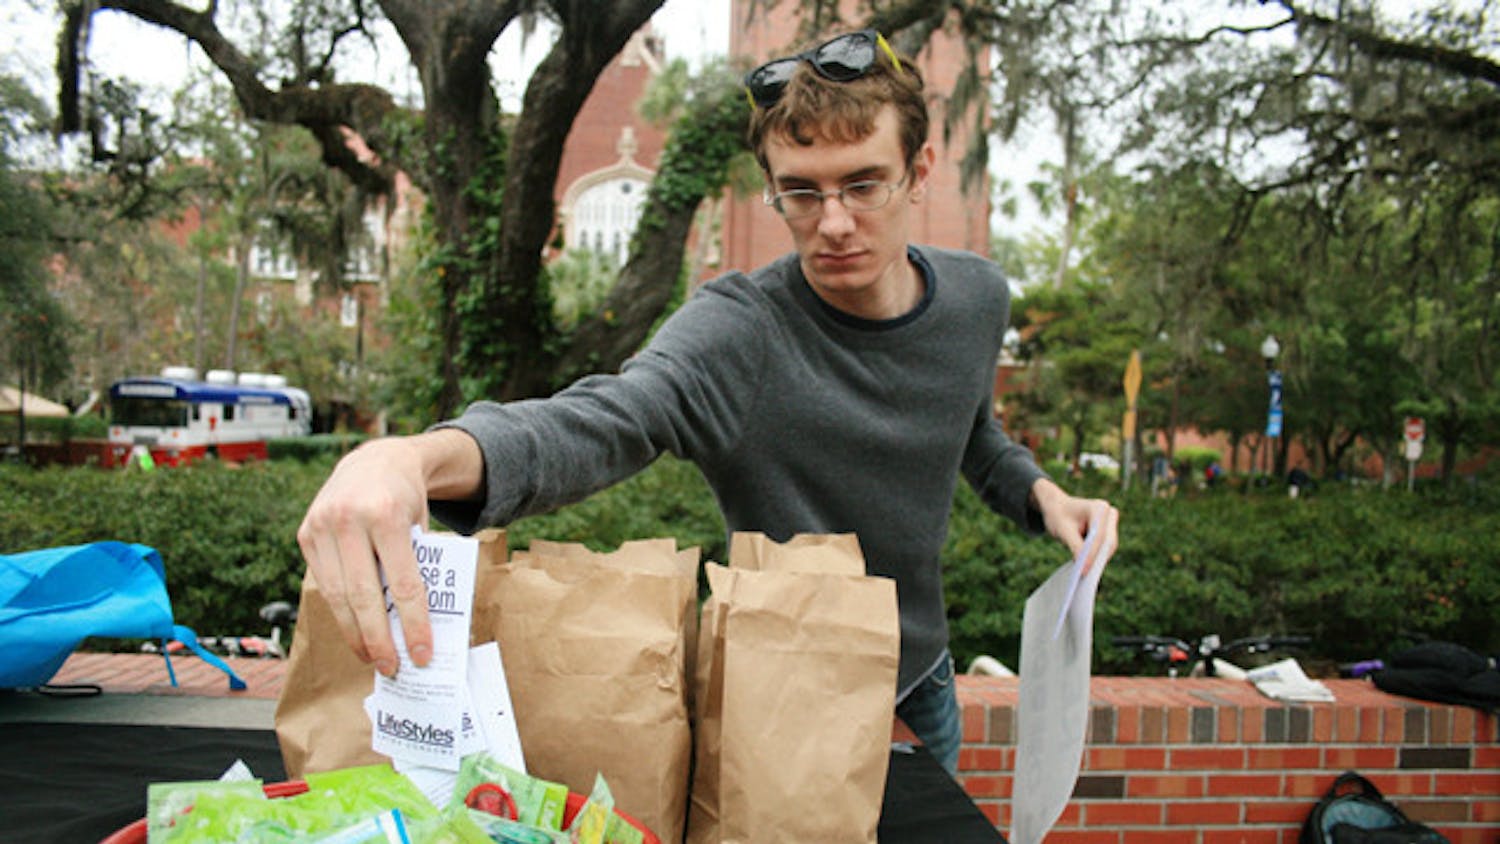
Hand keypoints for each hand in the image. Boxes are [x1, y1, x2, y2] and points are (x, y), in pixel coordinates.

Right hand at [295, 429, 481, 675]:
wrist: (375, 460)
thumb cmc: (406, 500)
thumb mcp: (422, 525)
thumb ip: (420, 565)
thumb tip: (420, 625)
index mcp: (387, 515)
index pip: (403, 584)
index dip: (414, 624)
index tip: (423, 653)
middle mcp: (349, 519)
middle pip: (363, 596)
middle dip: (378, 638)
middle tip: (392, 667)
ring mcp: (321, 525)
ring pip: (337, 595)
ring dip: (354, 632)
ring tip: (371, 656)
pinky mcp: (305, 533)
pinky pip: (324, 583)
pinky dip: (339, 611)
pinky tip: (353, 629)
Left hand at [1028, 477, 1119, 575]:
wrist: (1057, 508)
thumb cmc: (1058, 516)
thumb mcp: (1064, 532)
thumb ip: (1076, 547)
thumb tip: (1085, 568)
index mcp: (1099, 508)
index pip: (1099, 536)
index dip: (1092, 555)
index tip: (1084, 572)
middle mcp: (1109, 513)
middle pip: (1107, 543)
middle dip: (1097, 559)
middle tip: (1084, 577)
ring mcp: (1111, 522)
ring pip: (1108, 548)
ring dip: (1097, 560)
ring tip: (1083, 575)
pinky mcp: (1109, 531)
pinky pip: (1105, 549)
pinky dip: (1096, 557)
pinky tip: (1085, 568)